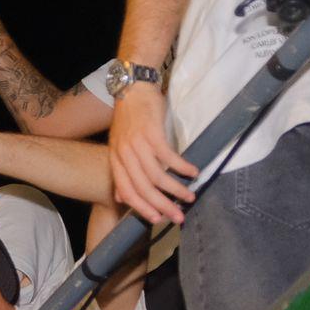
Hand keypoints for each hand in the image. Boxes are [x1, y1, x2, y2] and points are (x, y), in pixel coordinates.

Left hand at [106, 81, 195, 224]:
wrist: (133, 89)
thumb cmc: (130, 120)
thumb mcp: (119, 147)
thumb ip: (121, 173)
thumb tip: (122, 198)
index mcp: (116, 161)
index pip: (128, 193)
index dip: (143, 209)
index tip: (158, 220)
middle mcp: (125, 155)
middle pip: (143, 189)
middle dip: (163, 206)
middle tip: (179, 217)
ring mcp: (137, 144)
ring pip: (157, 176)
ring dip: (176, 189)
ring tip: (190, 196)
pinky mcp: (152, 133)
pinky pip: (168, 157)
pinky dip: (182, 167)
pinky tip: (193, 172)